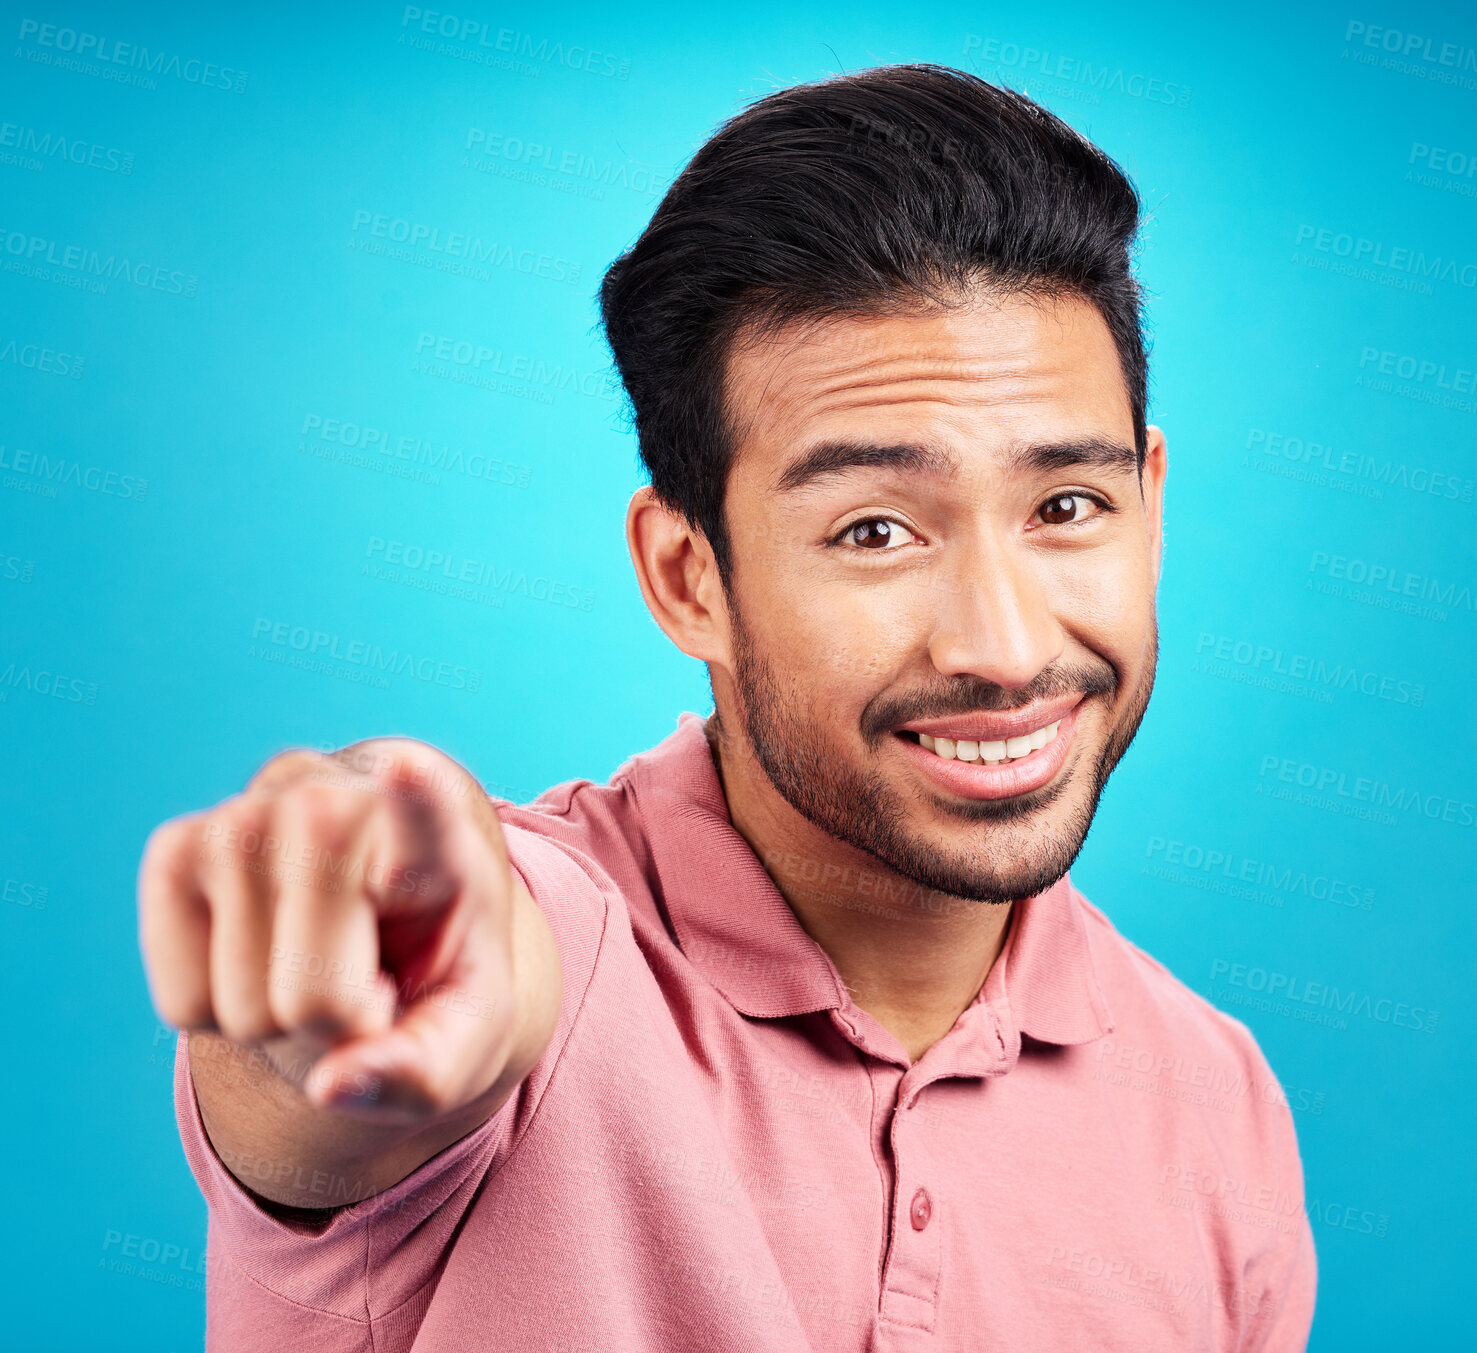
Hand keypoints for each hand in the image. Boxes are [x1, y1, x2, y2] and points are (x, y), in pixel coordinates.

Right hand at [139, 738, 525, 1125]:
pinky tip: (259, 952)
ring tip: (314, 960)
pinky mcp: (175, 847)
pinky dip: (215, 1012)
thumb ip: (424, 1070)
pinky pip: (181, 1003)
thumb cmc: (430, 970)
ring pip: (241, 1009)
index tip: (409, 772)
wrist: (374, 921)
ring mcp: (248, 817)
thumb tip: (333, 1087)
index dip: (416, 801)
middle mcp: (340, 806)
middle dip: (337, 1028)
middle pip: (313, 998)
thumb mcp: (467, 1032)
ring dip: (276, 1020)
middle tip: (366, 982)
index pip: (427, 819)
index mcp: (441, 844)